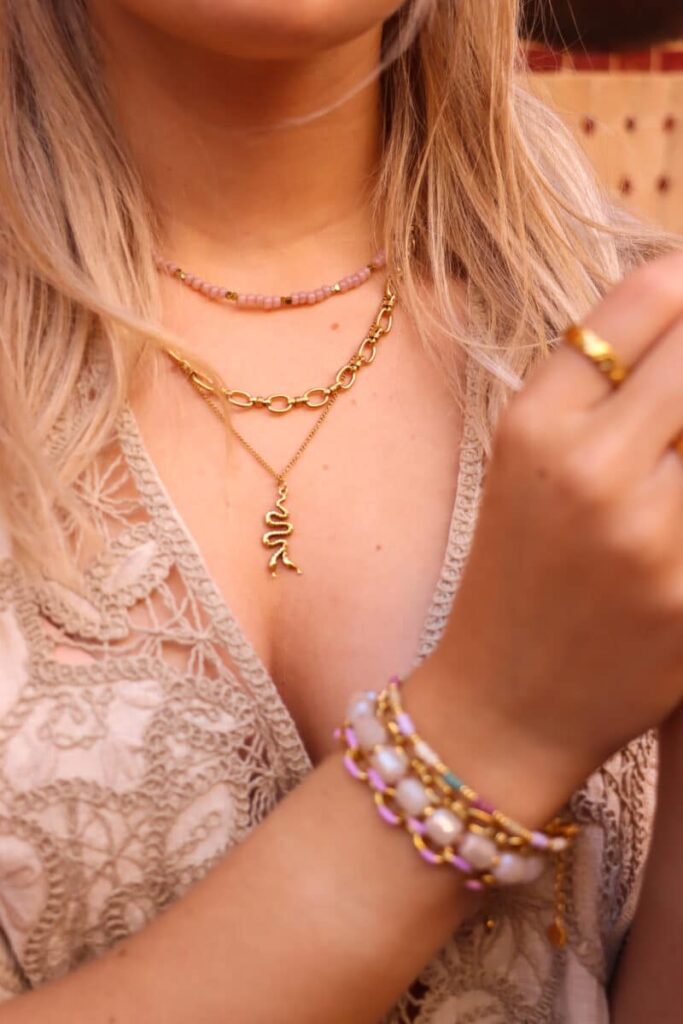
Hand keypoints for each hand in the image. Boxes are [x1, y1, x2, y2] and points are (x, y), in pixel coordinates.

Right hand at [414, 251, 682, 816]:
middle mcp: (590, 468)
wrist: (505, 702)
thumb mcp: (522, 462)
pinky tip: (677, 506)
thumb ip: (595, 383)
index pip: (647, 298)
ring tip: (672, 462)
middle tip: (677, 417)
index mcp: (535, 424)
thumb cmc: (516, 573)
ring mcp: (650, 536)